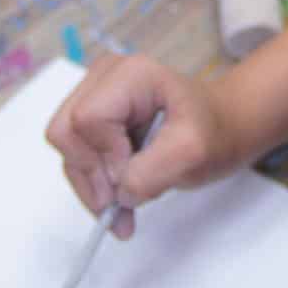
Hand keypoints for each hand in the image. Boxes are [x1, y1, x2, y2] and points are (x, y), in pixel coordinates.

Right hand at [43, 53, 245, 234]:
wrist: (222, 129)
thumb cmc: (214, 132)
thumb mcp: (193, 153)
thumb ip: (151, 173)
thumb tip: (118, 194)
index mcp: (131, 74)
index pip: (88, 118)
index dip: (105, 156)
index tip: (134, 178)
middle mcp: (105, 78)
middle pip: (65, 131)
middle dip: (90, 175)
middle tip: (120, 205)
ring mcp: (96, 96)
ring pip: (66, 149)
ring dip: (91, 187)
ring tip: (124, 212)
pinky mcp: (94, 120)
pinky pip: (76, 157)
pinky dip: (93, 186)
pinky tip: (119, 202)